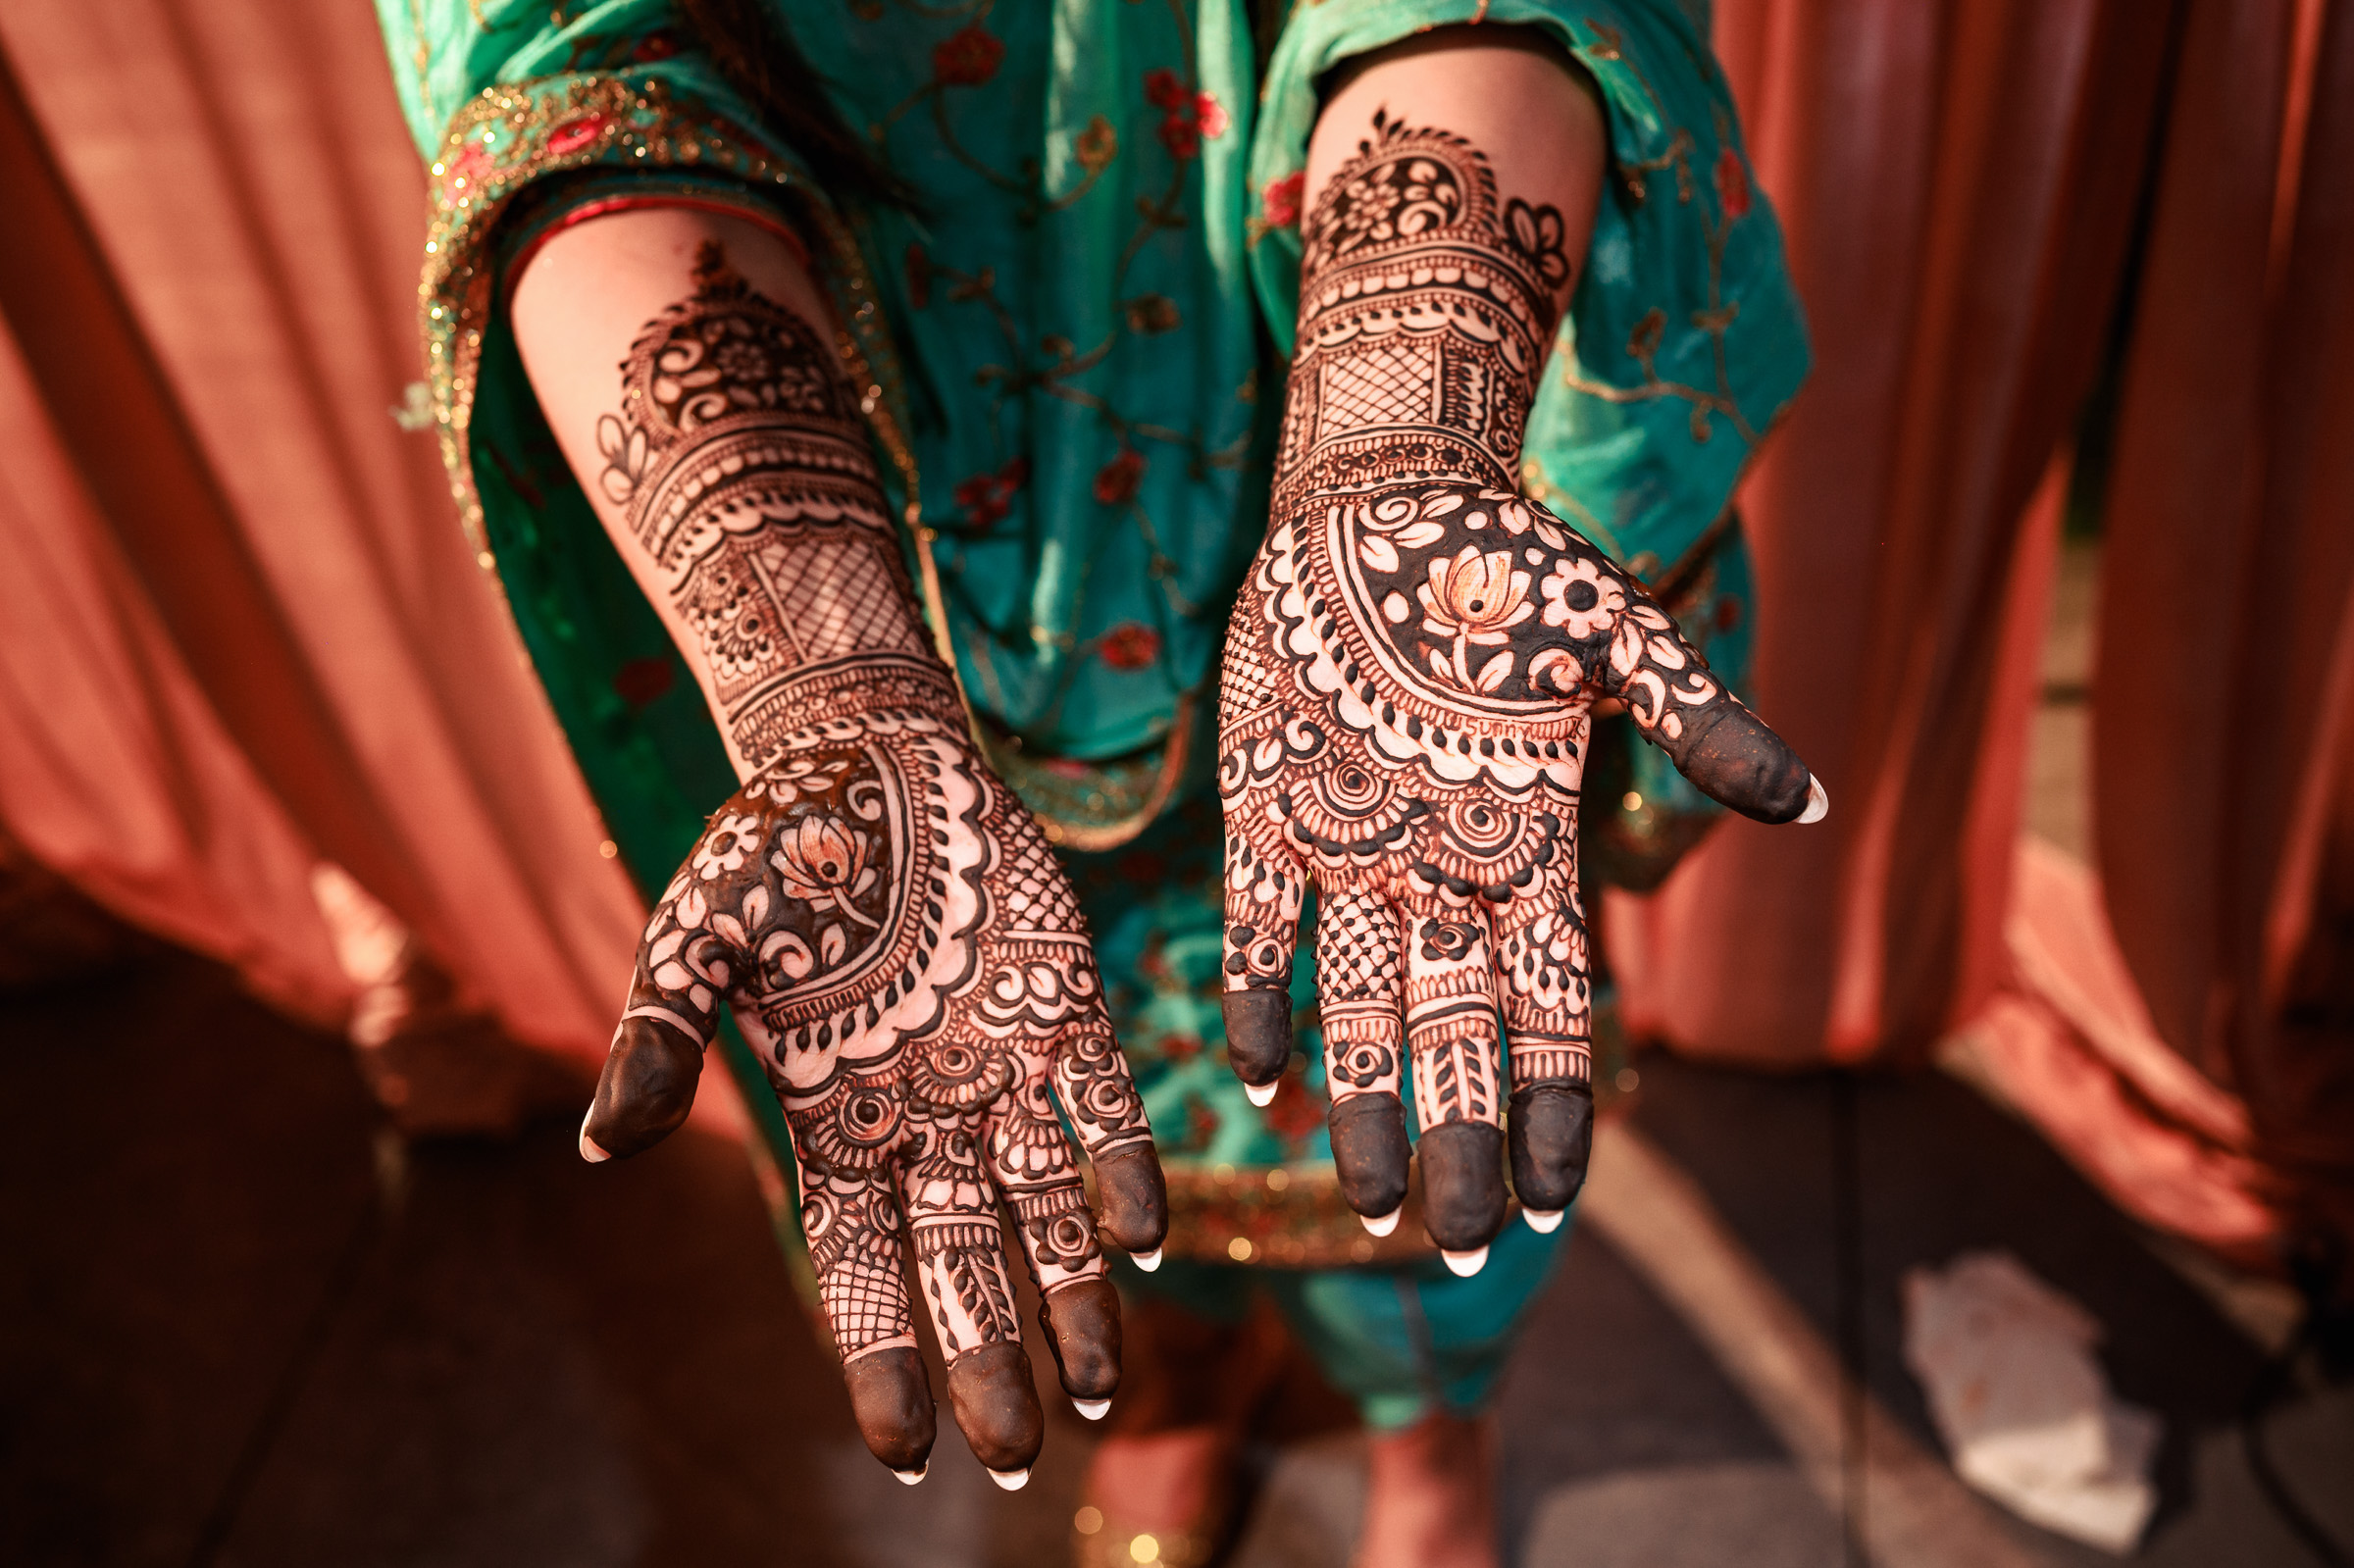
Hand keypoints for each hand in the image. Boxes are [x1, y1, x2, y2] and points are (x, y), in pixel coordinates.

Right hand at [582, 674, 1166, 1481]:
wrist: (865, 750)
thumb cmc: (768, 848)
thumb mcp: (692, 941)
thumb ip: (656, 1041)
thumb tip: (597, 1145)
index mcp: (835, 1122)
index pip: (859, 1269)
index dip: (881, 1358)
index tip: (906, 1452)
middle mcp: (926, 1118)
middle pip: (963, 1264)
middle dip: (992, 1358)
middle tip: (1022, 1451)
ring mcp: (1001, 1069)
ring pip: (1048, 1213)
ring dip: (1079, 1298)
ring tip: (1109, 1394)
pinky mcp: (1067, 1009)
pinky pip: (1105, 1108)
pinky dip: (1127, 1170)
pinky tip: (1151, 1239)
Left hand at [1218, 105, 1821, 1270]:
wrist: (1384, 499)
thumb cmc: (1513, 565)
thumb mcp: (1616, 639)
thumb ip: (1699, 724)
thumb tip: (1812, 802)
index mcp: (1529, 843)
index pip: (1552, 1006)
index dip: (1554, 1105)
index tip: (1555, 1199)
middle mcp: (1442, 870)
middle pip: (1456, 1036)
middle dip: (1461, 1141)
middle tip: (1460, 1249)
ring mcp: (1355, 850)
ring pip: (1358, 1008)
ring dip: (1364, 1103)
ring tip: (1367, 1204)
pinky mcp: (1269, 815)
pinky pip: (1262, 930)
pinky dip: (1259, 998)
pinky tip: (1256, 1077)